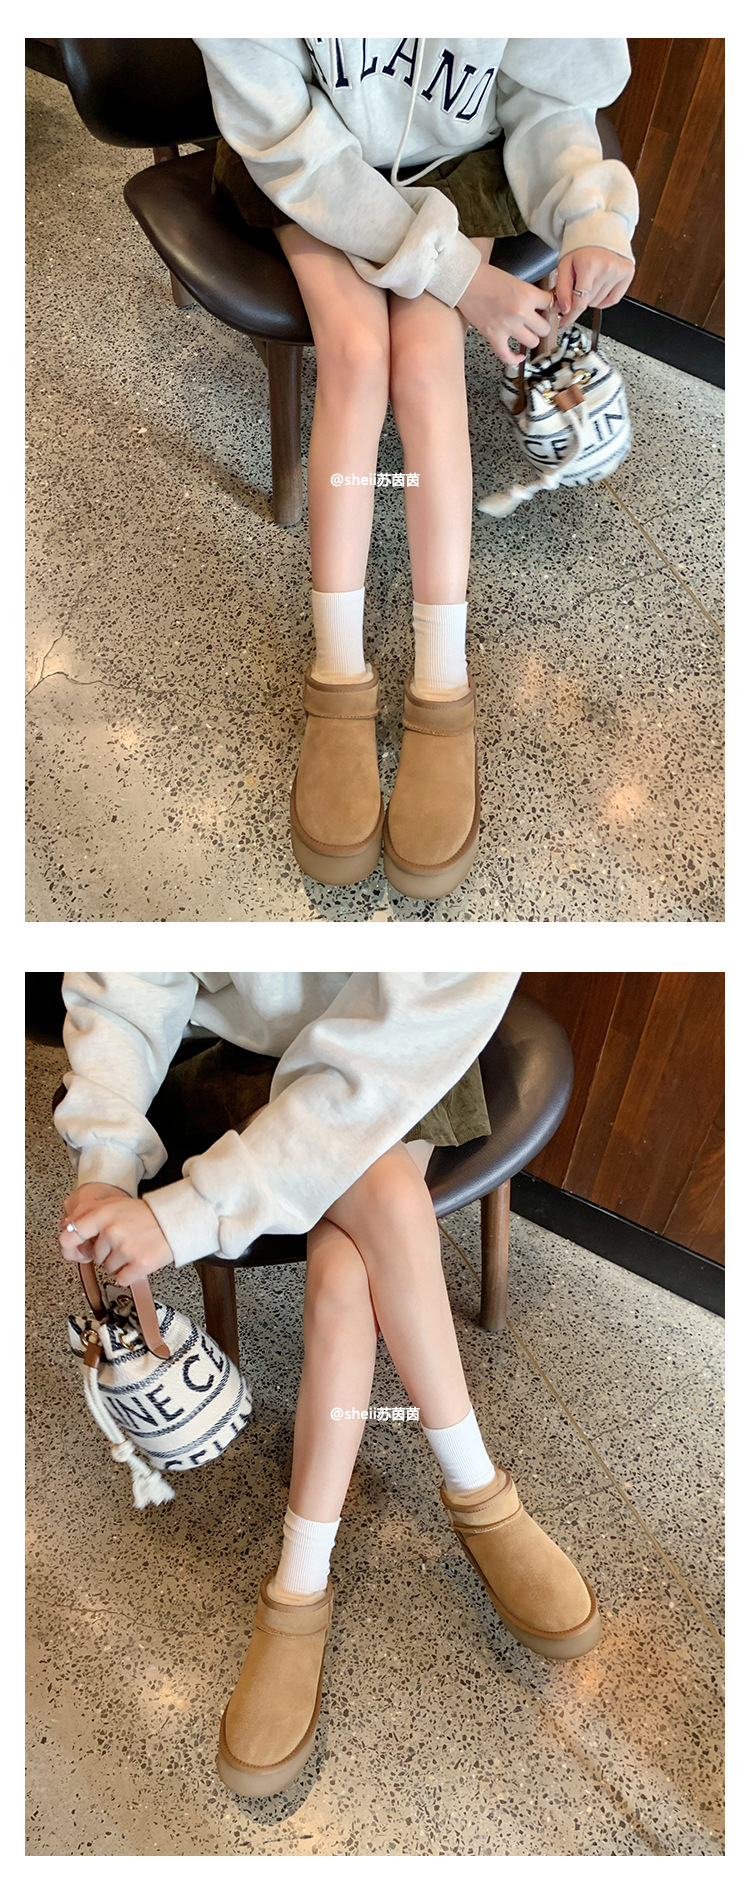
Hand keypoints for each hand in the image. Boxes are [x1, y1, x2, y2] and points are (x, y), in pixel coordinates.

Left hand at [59, 1182, 173, 1286]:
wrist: (175, 1220)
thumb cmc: (146, 1214)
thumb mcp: (115, 1205)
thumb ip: (90, 1215)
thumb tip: (67, 1228)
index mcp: (102, 1214)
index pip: (69, 1235)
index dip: (71, 1245)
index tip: (76, 1248)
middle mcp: (111, 1231)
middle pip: (95, 1256)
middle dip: (107, 1253)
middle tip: (124, 1241)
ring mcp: (125, 1248)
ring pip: (108, 1269)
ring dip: (120, 1263)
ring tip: (134, 1248)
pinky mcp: (139, 1264)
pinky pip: (122, 1278)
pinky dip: (130, 1274)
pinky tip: (139, 1260)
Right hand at [457, 263, 553, 363]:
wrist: (465, 281)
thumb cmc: (487, 277)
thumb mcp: (515, 280)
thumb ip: (529, 294)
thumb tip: (541, 306)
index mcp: (527, 295)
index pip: (551, 305)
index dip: (551, 306)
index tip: (548, 309)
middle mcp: (520, 312)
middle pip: (544, 328)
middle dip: (542, 325)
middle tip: (537, 321)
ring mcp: (507, 327)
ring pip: (532, 342)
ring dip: (530, 338)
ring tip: (526, 332)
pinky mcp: (494, 336)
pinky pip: (507, 356)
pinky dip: (514, 359)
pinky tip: (519, 357)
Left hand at [554, 246, 634, 326]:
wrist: (600, 229)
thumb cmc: (581, 245)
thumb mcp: (564, 264)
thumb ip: (562, 288)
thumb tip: (565, 309)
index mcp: (589, 265)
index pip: (579, 301)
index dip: (570, 315)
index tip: (564, 322)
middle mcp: (607, 268)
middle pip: (588, 303)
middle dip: (579, 298)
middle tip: (578, 283)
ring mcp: (619, 271)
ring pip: (599, 303)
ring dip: (591, 297)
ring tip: (589, 279)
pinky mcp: (628, 273)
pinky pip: (613, 300)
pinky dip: (603, 298)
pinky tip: (599, 286)